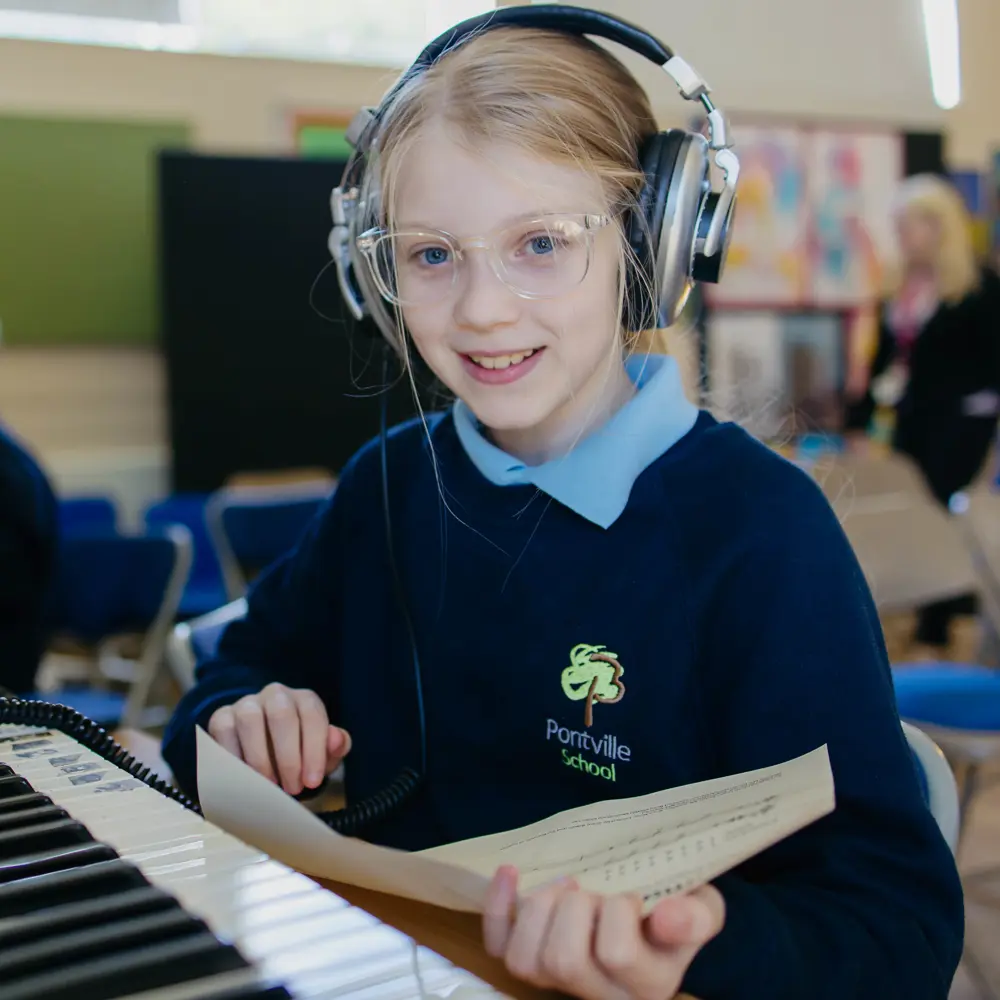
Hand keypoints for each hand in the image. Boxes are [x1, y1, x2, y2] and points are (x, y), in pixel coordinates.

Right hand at [207, 683, 350, 795]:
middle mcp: (276, 695)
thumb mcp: (322, 753)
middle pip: (282, 715)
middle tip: (292, 788)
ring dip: (260, 758)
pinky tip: (244, 778)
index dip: (314, 749)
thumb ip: (335, 747)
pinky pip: (224, 731)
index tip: (312, 781)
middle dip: (288, 757)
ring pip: (250, 719)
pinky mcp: (222, 717)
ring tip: (269, 785)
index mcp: (304, 700)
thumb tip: (337, 739)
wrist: (263, 751)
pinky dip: (234, 757)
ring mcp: (247, 703)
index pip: (312, 715)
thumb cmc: (299, 752)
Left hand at [483, 867, 723, 999]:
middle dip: (574, 908)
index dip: (618, 912)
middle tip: (592, 890)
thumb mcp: (704, 909)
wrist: (657, 918)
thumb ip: (695, 916)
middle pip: (563, 960)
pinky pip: (499, 947)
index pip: (617, 954)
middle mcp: (601, 994)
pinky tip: (511, 873)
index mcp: (648, 983)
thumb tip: (666, 916)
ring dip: (539, 910)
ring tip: (564, 886)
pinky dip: (498, 908)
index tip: (632, 895)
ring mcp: (561, 985)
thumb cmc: (677, 911)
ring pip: (526, 962)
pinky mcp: (533, 965)